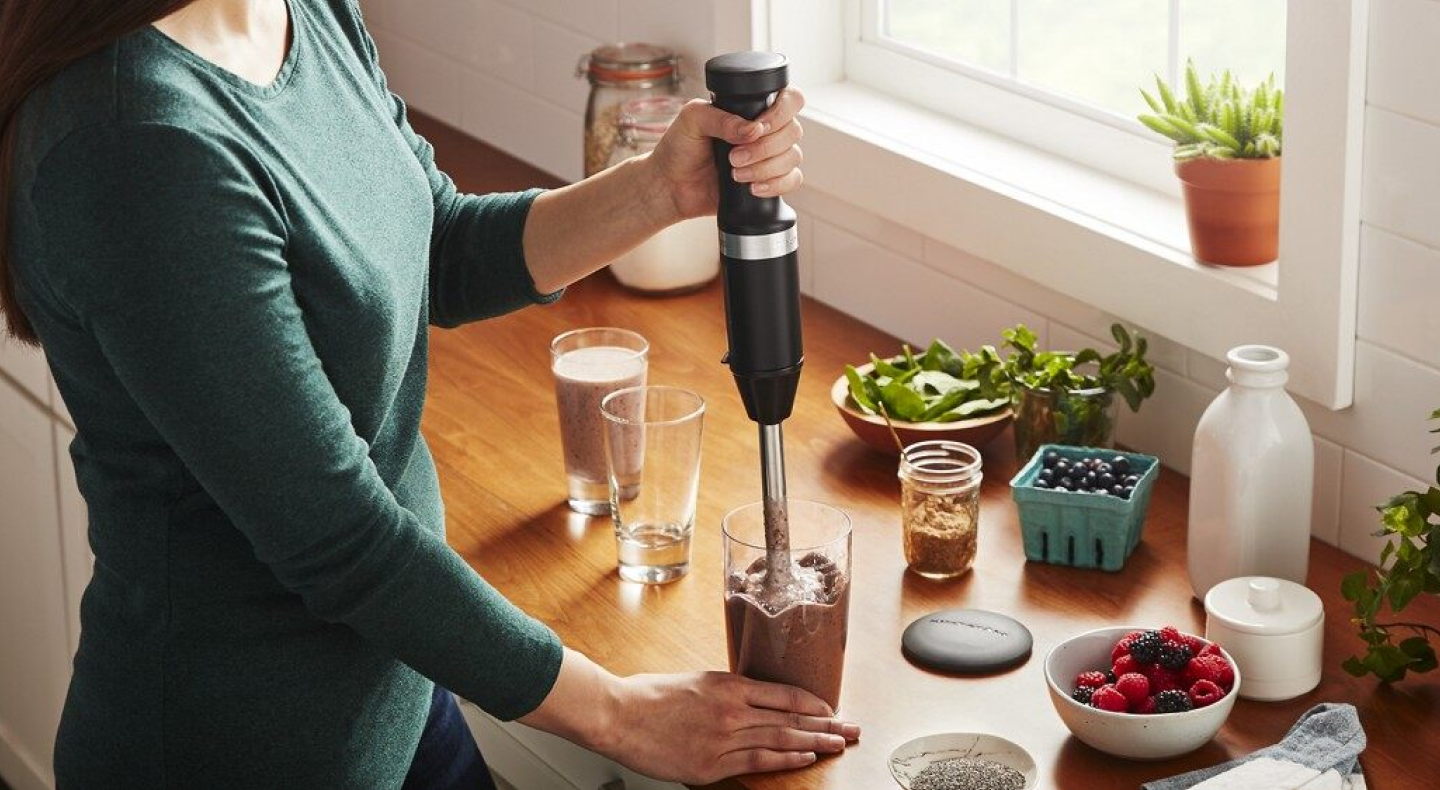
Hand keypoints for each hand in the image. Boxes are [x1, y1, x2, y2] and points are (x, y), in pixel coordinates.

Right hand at [597, 671, 858, 783]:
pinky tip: (804, 759)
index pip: (785, 694)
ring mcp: (723, 738)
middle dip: (826, 725)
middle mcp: (732, 710)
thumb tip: (754, 700)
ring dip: (814, 743)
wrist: (618, 714)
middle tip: (852, 729)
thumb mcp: (696, 680)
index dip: (813, 703)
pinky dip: (785, 760)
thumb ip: (727, 691)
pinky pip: (757, 762)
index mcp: (728, 684)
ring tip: (838, 745)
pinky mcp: (711, 764)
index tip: (831, 709)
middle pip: (790, 718)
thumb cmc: (650, 695)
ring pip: (780, 740)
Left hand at [646, 88, 805, 220]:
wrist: (671, 186)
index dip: (781, 112)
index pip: (789, 100)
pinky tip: (753, 188)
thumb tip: (752, 129)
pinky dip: (776, 185)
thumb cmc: (679, 148)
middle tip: (733, 156)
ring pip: (793, 157)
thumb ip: (721, 118)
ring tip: (735, 174)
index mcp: (751, 108)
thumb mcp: (692, 119)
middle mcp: (765, 130)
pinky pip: (792, 180)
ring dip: (766, 167)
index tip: (759, 126)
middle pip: (793, 131)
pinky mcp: (769, 181)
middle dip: (765, 147)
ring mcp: (769, 156)